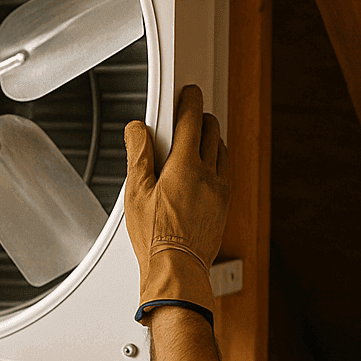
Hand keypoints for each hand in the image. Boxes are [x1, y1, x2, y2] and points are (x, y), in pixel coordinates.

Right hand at [124, 84, 230, 317]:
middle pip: (212, 131)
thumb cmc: (154, 235)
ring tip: (194, 141)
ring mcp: (220, 190)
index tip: (189, 92)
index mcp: (186, 166)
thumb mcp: (135, 192)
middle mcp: (209, 174)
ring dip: (210, 139)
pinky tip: (203, 170)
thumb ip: (138, 155)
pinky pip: (225, 172)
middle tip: (187, 115)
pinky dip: (216, 162)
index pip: (192, 120)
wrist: (177, 269)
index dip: (190, 100)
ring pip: (221, 150)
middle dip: (200, 117)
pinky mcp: (224, 205)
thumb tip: (137, 129)